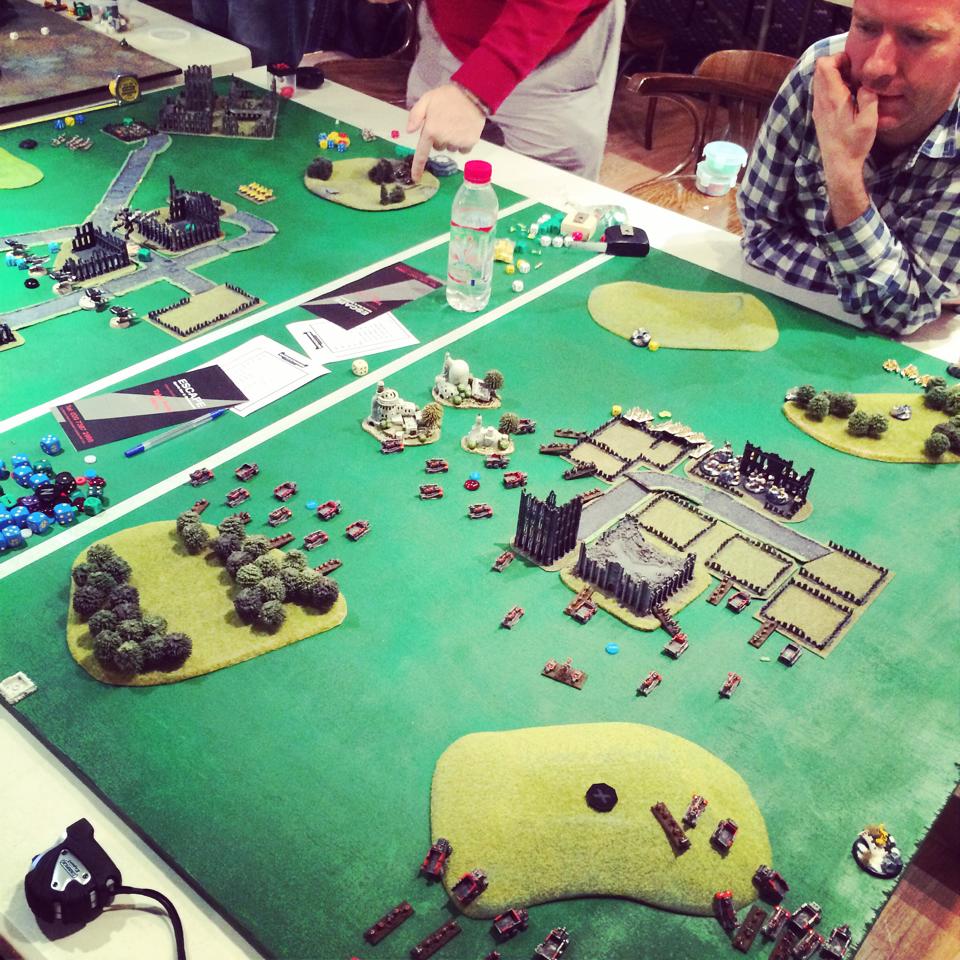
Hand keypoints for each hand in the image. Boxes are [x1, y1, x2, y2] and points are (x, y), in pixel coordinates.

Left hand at [407, 83, 485, 180]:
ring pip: (451, 148)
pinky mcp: (469, 143)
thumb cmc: (448, 96)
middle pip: (438, 147)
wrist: (473, 94)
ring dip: (452, 140)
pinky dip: (463, 142)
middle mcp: (443, 139)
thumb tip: (409, 131)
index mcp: (431, 130)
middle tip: (445, 122)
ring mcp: (457, 142)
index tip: (415, 178)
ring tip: (456, 123)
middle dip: (440, 137)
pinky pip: (463, 149)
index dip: (417, 167)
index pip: (422, 153)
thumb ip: (416, 115)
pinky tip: (465, 129)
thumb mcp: (427, 99)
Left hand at [812, 52, 874, 227]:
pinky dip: (832, 87)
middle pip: (819, 69)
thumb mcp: (869, 121)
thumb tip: (865, 82)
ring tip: (852, 84)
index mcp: (833, 100)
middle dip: (837, 64)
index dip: (839, 57)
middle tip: (854, 72)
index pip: (824, 65)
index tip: (854, 64)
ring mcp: (817, 108)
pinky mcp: (818, 115)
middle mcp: (821, 102)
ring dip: (835, 76)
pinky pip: (821, 92)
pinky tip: (847, 97)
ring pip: (819, 80)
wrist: (839, 166)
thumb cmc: (855, 145)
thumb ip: (868, 97)